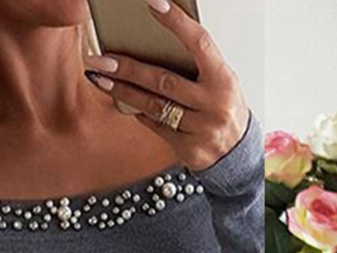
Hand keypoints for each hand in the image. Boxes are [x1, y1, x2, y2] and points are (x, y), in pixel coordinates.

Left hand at [83, 0, 249, 171]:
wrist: (237, 154)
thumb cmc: (223, 108)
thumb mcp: (219, 81)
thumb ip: (195, 64)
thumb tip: (154, 39)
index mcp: (224, 80)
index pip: (199, 43)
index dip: (176, 22)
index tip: (152, 1)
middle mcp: (213, 105)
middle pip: (164, 81)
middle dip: (128, 68)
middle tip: (101, 57)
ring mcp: (201, 129)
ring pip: (154, 105)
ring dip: (122, 90)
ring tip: (99, 77)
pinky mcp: (188, 147)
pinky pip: (156, 126)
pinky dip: (139, 111)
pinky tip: (123, 100)